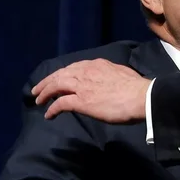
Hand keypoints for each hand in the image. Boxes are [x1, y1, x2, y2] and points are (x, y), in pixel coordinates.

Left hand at [31, 59, 150, 120]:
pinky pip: (61, 103)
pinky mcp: (82, 101)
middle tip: (38, 89)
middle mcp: (86, 72)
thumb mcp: (121, 73)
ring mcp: (82, 86)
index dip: (63, 73)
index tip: (58, 79)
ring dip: (45, 93)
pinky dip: (52, 108)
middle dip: (47, 81)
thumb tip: (107, 81)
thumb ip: (109, 74)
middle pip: (60, 74)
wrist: (141, 96)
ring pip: (56, 86)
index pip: (74, 67)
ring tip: (38, 100)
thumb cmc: (137, 87)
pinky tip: (49, 114)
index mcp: (97, 64)